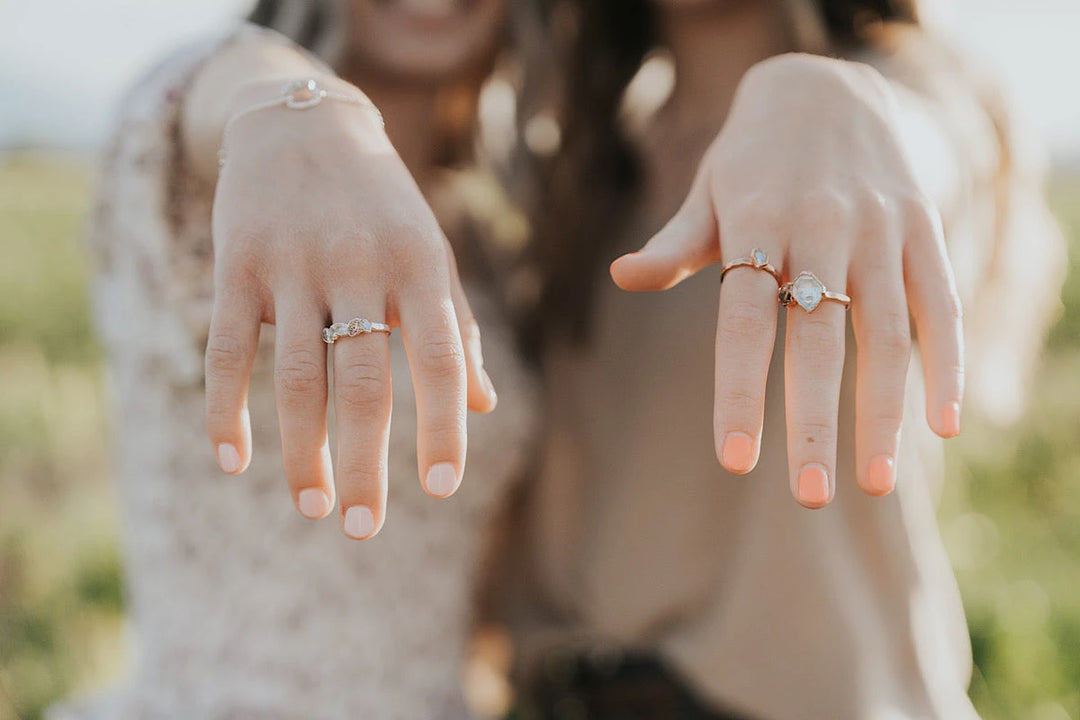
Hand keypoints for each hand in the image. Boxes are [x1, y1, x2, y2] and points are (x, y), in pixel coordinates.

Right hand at [204, 77, 496, 537]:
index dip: (443, 426)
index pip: (441, 359)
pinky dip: (226, 408)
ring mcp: (293, 266)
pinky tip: (231, 460)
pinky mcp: (237, 265)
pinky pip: (228, 349)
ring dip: (302, 452)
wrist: (302, 121)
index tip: (442, 489)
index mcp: (419, 266)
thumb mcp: (431, 254)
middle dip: (366, 463)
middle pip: (365, 383)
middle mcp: (359, 267)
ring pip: (298, 376)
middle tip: (364, 529)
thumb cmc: (382, 204)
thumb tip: (484, 404)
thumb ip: (456, 327)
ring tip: (313, 506)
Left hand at [610, 54, 962, 507]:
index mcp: (757, 225)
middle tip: (809, 495)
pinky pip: (942, 303)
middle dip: (813, 421)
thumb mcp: (708, 192)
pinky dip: (946, 362)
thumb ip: (674, 245)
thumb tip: (621, 276)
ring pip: (885, 331)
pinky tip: (945, 425)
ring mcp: (880, 229)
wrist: (828, 86)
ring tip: (875, 482)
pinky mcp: (924, 228)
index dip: (740, 391)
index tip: (737, 460)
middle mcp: (822, 229)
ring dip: (883, 411)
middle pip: (817, 338)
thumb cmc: (752, 159)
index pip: (744, 322)